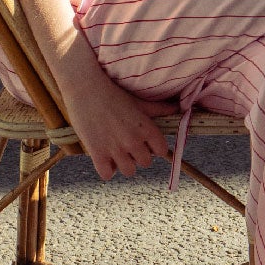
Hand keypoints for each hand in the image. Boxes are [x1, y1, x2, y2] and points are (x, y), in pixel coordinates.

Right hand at [55, 52, 173, 181]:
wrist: (86, 89)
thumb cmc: (114, 94)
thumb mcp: (139, 101)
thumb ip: (160, 108)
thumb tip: (178, 108)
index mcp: (147, 128)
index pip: (161, 150)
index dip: (154, 148)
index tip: (146, 143)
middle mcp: (134, 141)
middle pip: (145, 163)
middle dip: (138, 156)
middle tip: (128, 146)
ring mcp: (116, 149)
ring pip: (129, 171)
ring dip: (124, 165)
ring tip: (116, 154)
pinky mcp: (97, 154)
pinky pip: (107, 175)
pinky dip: (106, 170)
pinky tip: (104, 158)